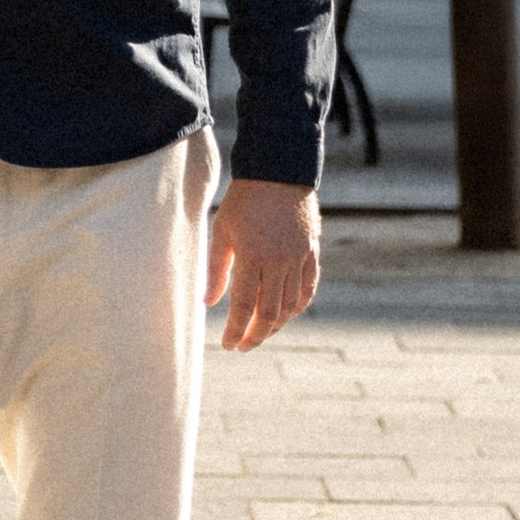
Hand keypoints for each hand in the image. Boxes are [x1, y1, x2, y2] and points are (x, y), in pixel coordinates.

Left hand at [205, 177, 320, 350]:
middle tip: (243, 346)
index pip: (244, 307)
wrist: (278, 173)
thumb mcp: (222, 231)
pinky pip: (307, 290)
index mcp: (253, 257)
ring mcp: (299, 259)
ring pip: (290, 306)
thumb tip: (207, 303)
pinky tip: (285, 315)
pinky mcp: (312, 254)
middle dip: (255, 336)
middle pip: (270, 313)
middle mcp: (279, 262)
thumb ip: (216, 269)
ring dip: (275, 325)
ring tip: (260, 333)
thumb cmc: (243, 201)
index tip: (227, 344)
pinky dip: (296, 307)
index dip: (235, 330)